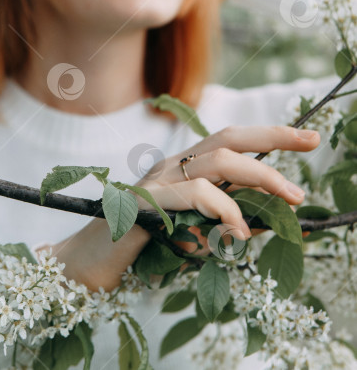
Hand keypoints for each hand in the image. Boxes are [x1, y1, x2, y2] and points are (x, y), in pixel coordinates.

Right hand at [134, 125, 319, 249]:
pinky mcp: (146, 202)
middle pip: (228, 138)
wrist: (87, 264)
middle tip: (312, 143)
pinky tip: (238, 234)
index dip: (269, 135)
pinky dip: (225, 210)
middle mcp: (171, 167)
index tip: (307, 137)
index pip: (229, 141)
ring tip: (290, 199)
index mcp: (182, 170)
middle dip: (274, 136)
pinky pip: (195, 195)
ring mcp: (157, 181)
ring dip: (261, 177)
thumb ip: (225, 223)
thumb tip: (271, 221)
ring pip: (217, 161)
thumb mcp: (194, 235)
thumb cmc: (141, 250)